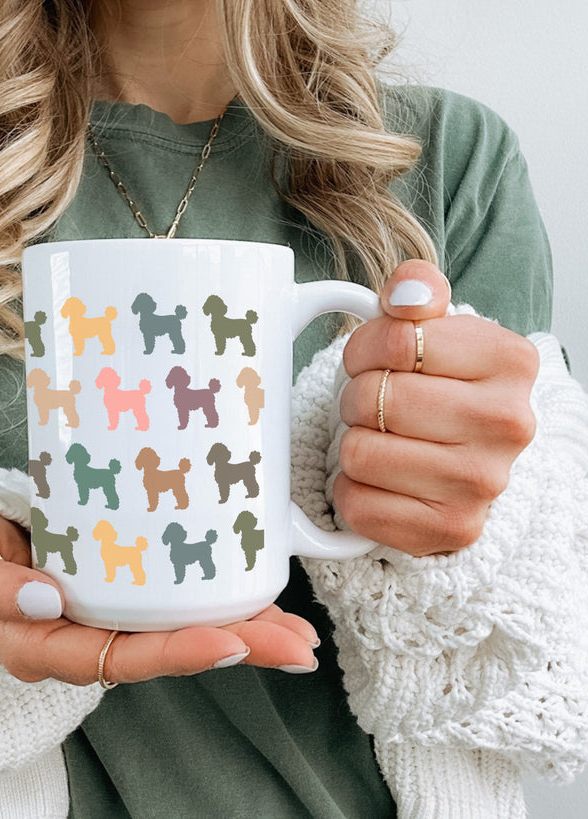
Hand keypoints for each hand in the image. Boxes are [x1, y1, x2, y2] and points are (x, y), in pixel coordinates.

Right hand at [0, 508, 320, 683]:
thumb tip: (46, 597)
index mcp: (49, 646)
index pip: (124, 657)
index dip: (181, 652)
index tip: (234, 641)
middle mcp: (84, 638)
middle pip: (167, 649)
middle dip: (236, 647)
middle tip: (297, 643)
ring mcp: (100, 614)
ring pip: (175, 628)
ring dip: (237, 626)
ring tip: (294, 626)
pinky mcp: (109, 585)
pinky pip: (164, 599)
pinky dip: (208, 594)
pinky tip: (247, 585)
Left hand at [336, 260, 538, 555]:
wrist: (459, 458)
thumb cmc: (436, 387)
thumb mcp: (431, 327)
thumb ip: (415, 289)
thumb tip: (406, 293)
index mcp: (510, 360)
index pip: (394, 340)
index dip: (365, 349)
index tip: (377, 360)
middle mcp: (509, 424)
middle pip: (373, 398)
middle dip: (358, 397)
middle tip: (376, 405)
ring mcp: (483, 484)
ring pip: (359, 452)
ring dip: (354, 444)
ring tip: (382, 440)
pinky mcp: (450, 531)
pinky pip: (357, 504)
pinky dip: (352, 491)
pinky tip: (381, 481)